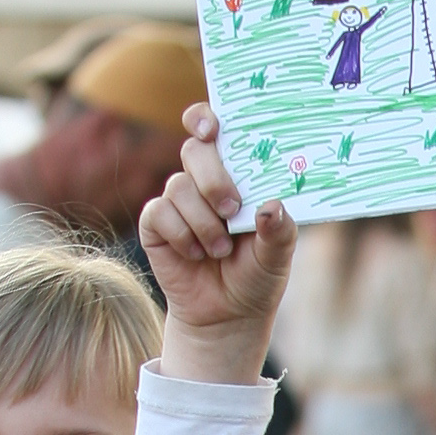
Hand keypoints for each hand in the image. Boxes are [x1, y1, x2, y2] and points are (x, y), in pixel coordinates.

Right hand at [141, 106, 294, 382]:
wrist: (227, 315)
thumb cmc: (257, 276)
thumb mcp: (277, 255)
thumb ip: (279, 229)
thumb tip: (271, 204)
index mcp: (236, 174)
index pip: (216, 130)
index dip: (206, 119)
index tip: (212, 128)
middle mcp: (204, 180)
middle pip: (195, 151)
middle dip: (213, 179)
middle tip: (231, 209)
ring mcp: (178, 199)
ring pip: (179, 186)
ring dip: (203, 222)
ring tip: (220, 250)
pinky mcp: (156, 223)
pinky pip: (160, 212)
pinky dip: (181, 235)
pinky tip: (196, 254)